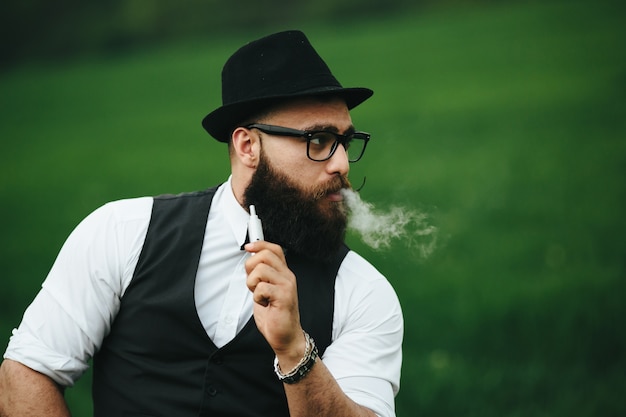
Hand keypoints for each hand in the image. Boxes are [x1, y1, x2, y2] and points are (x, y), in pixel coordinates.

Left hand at [244, 241, 305, 365]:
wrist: (286, 336)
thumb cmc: (275, 315)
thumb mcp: (265, 290)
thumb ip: (261, 275)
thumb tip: (250, 259)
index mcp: (283, 273)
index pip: (274, 249)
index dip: (260, 244)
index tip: (248, 247)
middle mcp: (288, 277)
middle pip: (265, 255)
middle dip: (251, 266)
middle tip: (253, 283)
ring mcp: (287, 286)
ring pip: (261, 270)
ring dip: (253, 284)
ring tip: (259, 295)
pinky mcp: (284, 297)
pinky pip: (261, 287)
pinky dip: (257, 297)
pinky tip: (264, 304)